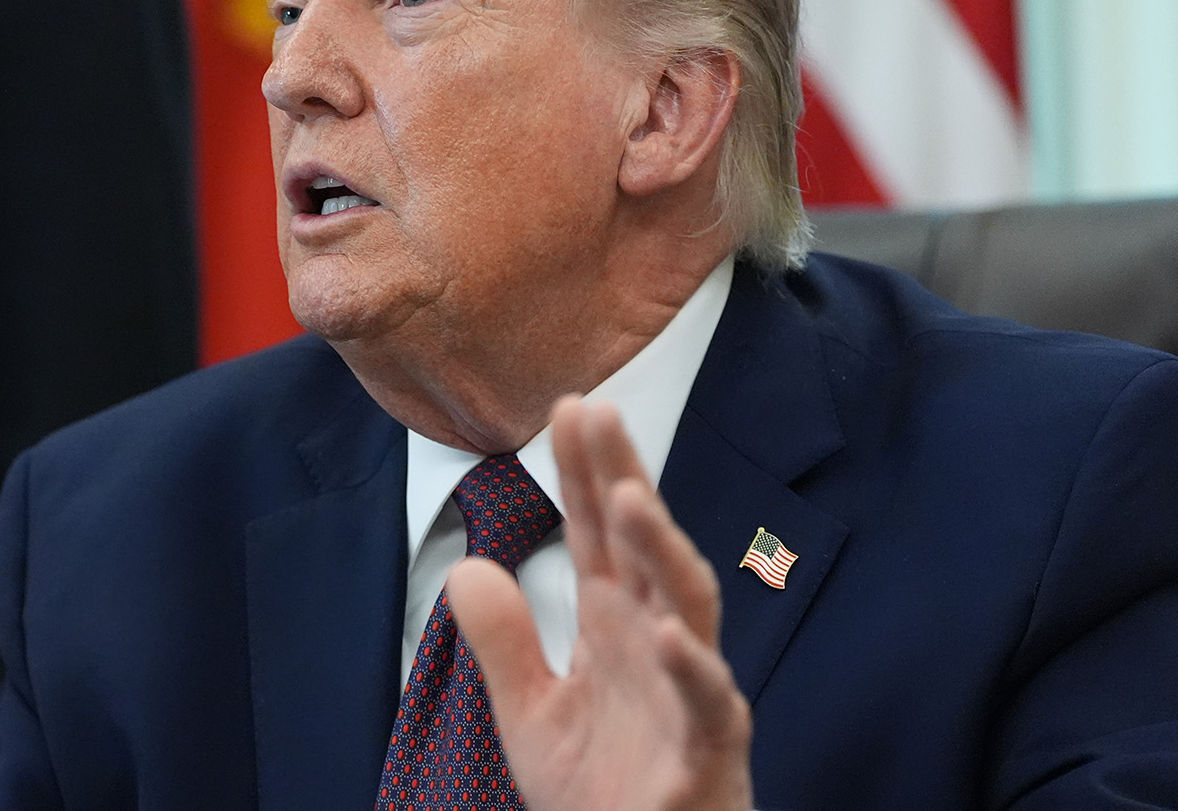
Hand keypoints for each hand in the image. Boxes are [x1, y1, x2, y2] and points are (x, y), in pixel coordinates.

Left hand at [446, 397, 752, 810]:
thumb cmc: (600, 794)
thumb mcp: (528, 714)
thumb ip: (504, 642)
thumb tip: (468, 567)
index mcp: (617, 628)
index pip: (598, 535)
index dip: (582, 473)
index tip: (569, 405)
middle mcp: (659, 643)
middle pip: (644, 547)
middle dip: (623, 477)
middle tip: (598, 409)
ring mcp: (690, 692)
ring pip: (687, 605)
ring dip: (662, 550)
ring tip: (631, 496)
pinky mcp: (709, 751)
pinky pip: (709, 702)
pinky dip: (693, 668)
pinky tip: (667, 633)